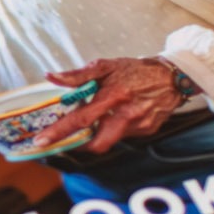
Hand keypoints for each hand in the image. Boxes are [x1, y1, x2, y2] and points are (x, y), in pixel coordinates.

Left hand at [32, 57, 187, 153]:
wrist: (171, 77)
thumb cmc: (135, 70)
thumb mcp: (106, 66)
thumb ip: (78, 75)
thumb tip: (52, 77)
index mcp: (114, 96)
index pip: (82, 119)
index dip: (60, 132)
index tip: (42, 141)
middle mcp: (127, 114)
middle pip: (98, 143)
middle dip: (79, 146)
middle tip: (65, 140)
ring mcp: (139, 125)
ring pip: (109, 140)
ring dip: (96, 134)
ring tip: (94, 120)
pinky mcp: (147, 131)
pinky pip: (123, 136)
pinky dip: (113, 129)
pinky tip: (115, 116)